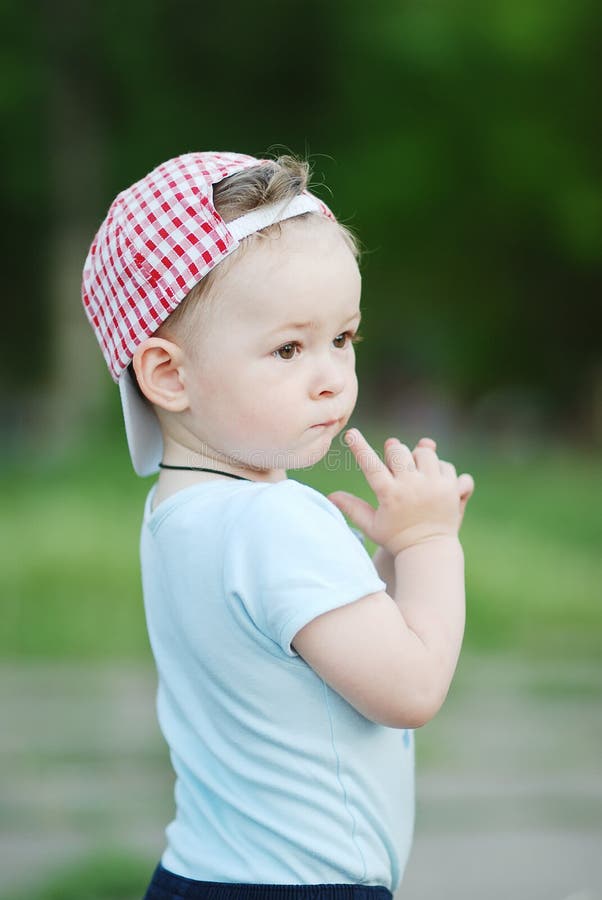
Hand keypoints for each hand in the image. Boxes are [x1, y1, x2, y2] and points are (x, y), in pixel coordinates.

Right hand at [327, 431, 474, 555]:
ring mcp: (435, 486)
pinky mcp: (452, 489)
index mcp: (390, 495)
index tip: (352, 433)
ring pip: (425, 453)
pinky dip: (440, 470)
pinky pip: (446, 466)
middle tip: (395, 462)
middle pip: (399, 451)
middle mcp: (412, 487)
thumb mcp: (371, 525)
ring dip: (419, 458)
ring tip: (416, 472)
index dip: (359, 448)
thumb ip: (352, 507)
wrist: (429, 552)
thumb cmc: (396, 539)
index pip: (371, 465)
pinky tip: (435, 482)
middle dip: (395, 453)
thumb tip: (330, 496)